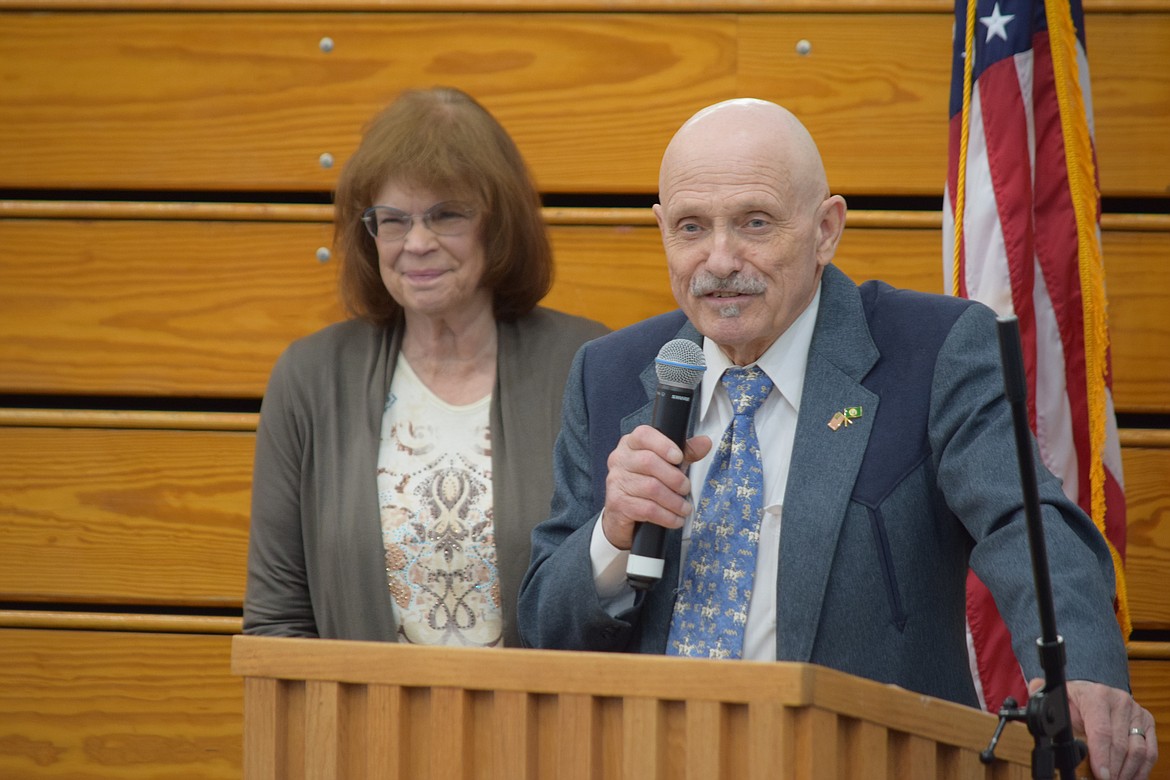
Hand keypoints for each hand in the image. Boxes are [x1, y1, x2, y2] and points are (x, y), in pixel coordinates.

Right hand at [601, 425, 711, 549]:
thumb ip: (685, 453)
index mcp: (630, 444)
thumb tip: (705, 442)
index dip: (663, 445)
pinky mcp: (618, 503)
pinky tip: (675, 519)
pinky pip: (647, 509)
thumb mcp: (666, 465)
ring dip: (674, 501)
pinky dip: (666, 516)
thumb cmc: (644, 485)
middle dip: (675, 478)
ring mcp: (616, 481)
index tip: (679, 458)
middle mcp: (620, 460)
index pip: (643, 435)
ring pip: (651, 488)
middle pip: (649, 462)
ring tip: (684, 508)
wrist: (621, 516)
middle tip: (686, 488)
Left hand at [1036, 678, 1157, 778]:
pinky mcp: (1147, 722)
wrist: (1092, 692)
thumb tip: (1032, 708)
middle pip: (1120, 745)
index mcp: (1097, 695)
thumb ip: (1043, 700)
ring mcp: (1136, 712)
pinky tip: (1130, 778)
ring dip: (1127, 772)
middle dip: (1112, 769)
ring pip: (1138, 750)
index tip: (1101, 774)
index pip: (1102, 731)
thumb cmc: (1074, 699)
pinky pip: (1150, 751)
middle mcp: (1120, 701)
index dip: (1102, 756)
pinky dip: (1141, 769)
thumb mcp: (1057, 697)